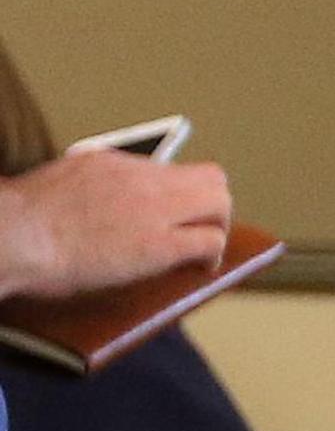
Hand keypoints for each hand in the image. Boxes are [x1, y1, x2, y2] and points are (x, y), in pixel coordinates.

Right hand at [0, 151, 231, 302]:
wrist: (13, 236)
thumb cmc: (23, 222)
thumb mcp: (60, 183)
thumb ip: (92, 188)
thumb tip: (108, 207)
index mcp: (109, 161)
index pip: (168, 167)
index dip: (180, 193)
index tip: (176, 212)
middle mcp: (138, 178)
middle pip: (208, 177)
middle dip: (213, 206)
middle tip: (205, 229)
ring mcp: (151, 209)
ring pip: (219, 203)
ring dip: (219, 228)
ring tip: (206, 251)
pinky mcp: (158, 244)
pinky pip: (209, 241)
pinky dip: (213, 255)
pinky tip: (201, 269)